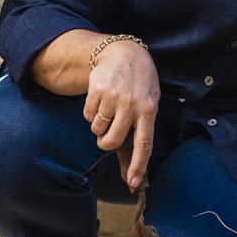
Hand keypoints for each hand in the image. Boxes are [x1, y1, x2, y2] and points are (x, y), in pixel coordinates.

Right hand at [83, 38, 159, 189]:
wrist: (123, 53)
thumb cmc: (139, 83)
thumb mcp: (149, 101)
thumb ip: (142, 126)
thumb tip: (137, 162)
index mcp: (149, 109)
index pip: (145, 143)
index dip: (139, 164)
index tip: (134, 183)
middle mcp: (132, 105)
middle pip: (111, 141)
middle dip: (105, 143)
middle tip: (107, 135)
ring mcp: (113, 97)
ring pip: (96, 129)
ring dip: (98, 125)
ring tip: (108, 108)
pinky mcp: (97, 90)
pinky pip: (87, 115)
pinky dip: (91, 112)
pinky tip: (101, 98)